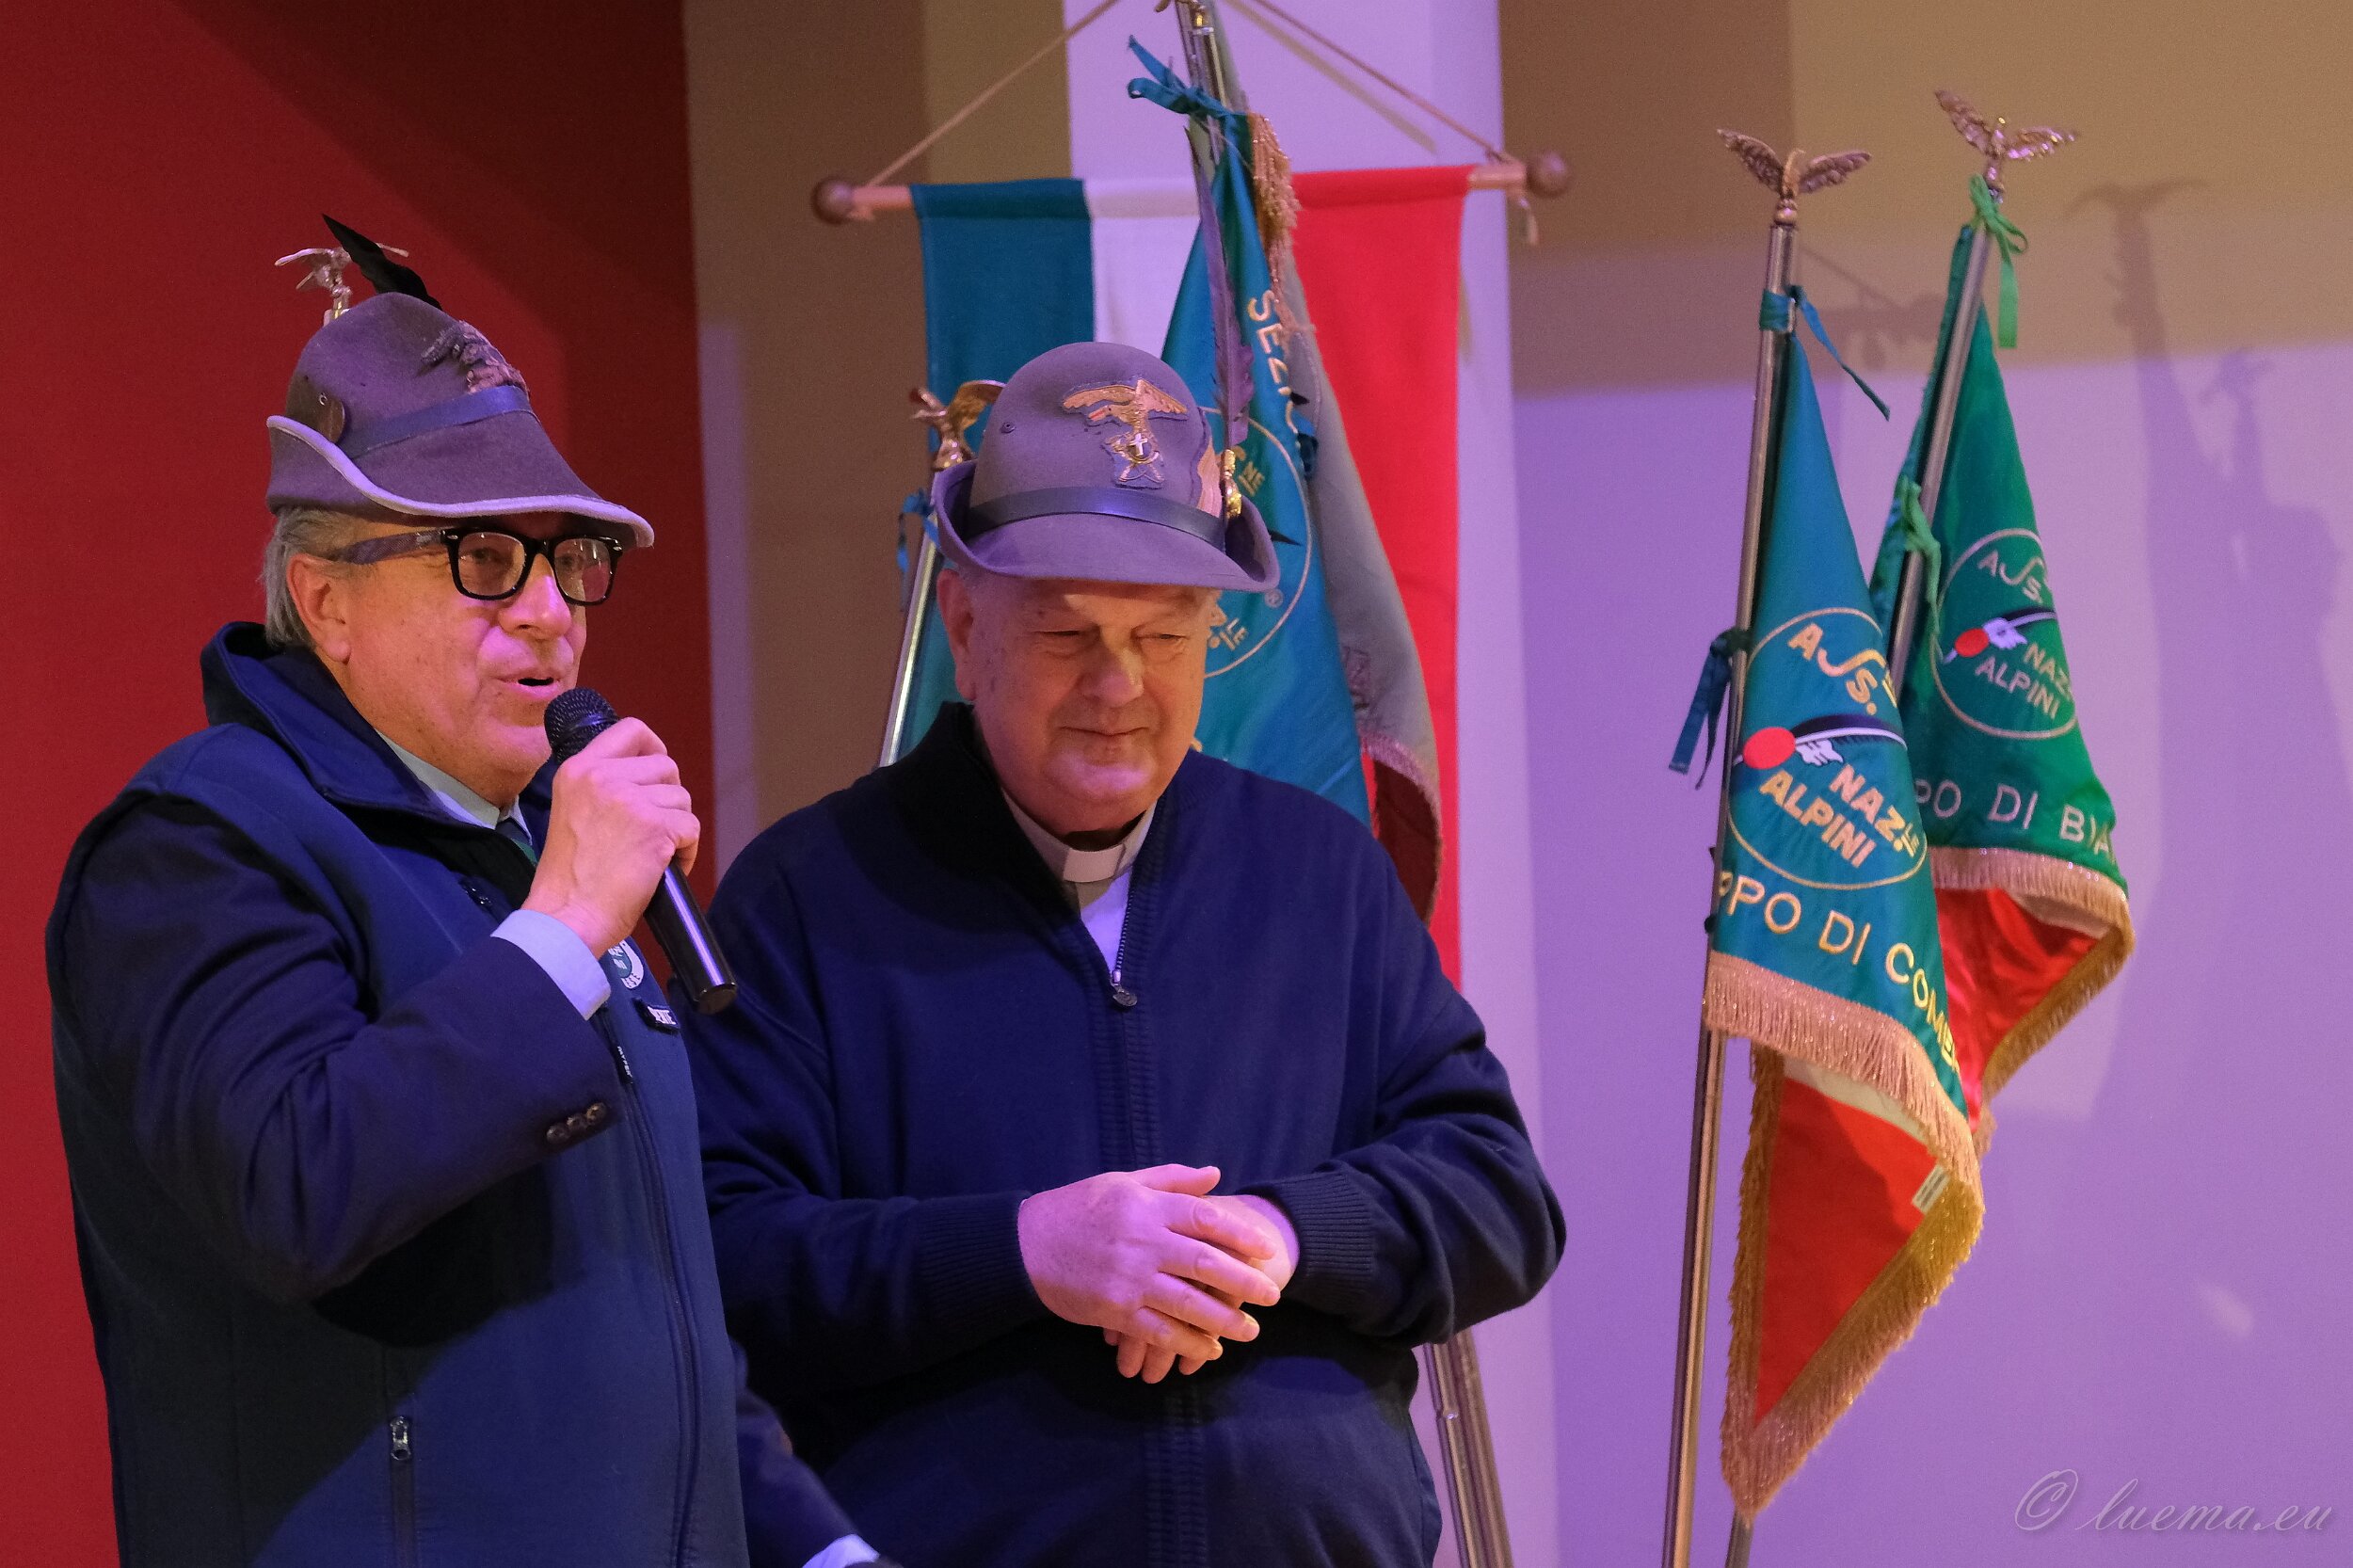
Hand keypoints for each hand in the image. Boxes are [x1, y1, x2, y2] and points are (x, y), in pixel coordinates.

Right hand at [522, 717, 699, 954]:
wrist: (566, 917)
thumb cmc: (570, 879)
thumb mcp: (572, 811)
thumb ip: (602, 787)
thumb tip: (645, 776)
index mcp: (578, 770)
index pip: (631, 730)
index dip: (654, 748)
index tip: (657, 774)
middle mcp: (602, 777)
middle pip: (666, 767)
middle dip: (668, 799)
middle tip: (652, 831)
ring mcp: (629, 800)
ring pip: (682, 799)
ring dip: (676, 829)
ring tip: (651, 857)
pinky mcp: (654, 827)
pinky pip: (691, 828)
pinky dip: (686, 853)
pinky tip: (662, 870)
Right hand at [1019, 1165, 1284, 1368]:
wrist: (1025, 1246)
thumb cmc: (1077, 1209)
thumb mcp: (1121, 1183)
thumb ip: (1171, 1179)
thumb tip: (1215, 1175)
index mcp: (1147, 1207)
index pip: (1206, 1218)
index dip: (1241, 1235)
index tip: (1267, 1250)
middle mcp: (1143, 1242)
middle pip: (1206, 1263)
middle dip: (1245, 1282)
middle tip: (1272, 1295)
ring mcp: (1129, 1279)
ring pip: (1188, 1303)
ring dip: (1224, 1320)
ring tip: (1250, 1331)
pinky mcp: (1115, 1310)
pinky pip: (1159, 1332)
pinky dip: (1187, 1344)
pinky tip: (1208, 1350)